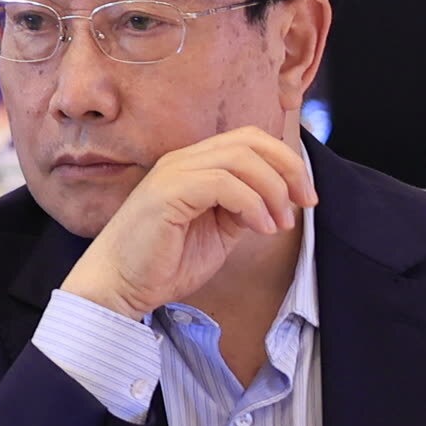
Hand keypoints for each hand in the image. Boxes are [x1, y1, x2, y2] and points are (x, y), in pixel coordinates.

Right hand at [56, 126, 313, 320]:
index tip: (305, 199)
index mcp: (193, 166)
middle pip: (250, 140)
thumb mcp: (217, 232)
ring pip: (241, 158)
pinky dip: (252, 205)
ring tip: (277, 225)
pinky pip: (223, 183)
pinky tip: (260, 230)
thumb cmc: (163, 263)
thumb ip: (241, 210)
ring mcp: (173, 173)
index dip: (285, 162)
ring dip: (272, 191)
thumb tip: (276, 201)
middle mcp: (183, 160)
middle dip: (289, 169)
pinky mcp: (168, 193)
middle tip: (305, 205)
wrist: (120, 285)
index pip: (248, 140)